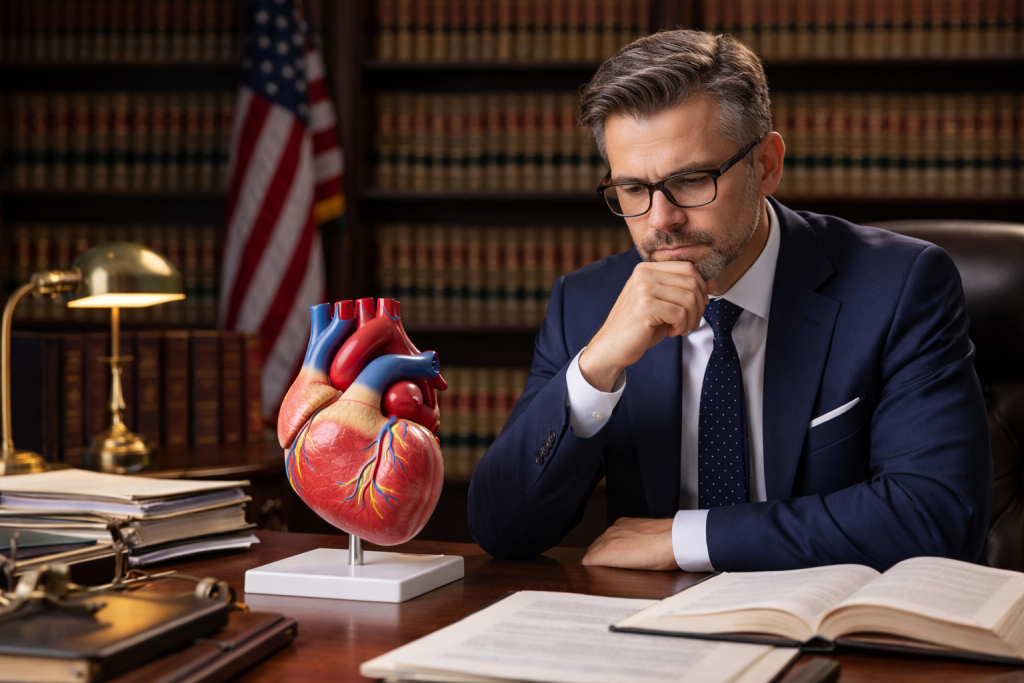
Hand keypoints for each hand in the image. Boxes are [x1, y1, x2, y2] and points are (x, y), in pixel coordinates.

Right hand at [579, 262, 713, 391]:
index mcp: (646, 269)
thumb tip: (713, 284)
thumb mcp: (664, 305)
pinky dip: (682, 326)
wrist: (611, 348)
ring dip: (692, 318)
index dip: (700, 288)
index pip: (688, 268)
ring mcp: (643, 288)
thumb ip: (684, 292)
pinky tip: (670, 333)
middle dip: (699, 306)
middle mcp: (643, 274)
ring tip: (681, 329)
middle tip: (690, 322)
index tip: (696, 307)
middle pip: (691, 282)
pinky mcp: (645, 306)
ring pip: (689, 298)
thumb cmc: (638, 328)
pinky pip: (680, 313)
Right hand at [581, 517, 677, 570]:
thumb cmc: (661, 559)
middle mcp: (609, 536)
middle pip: (591, 550)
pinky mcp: (625, 521)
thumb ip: (614, 573)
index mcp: (608, 551)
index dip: (591, 570)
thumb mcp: (635, 575)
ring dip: (604, 549)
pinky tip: (627, 546)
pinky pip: (611, 531)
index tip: (597, 575)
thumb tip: (607, 575)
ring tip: (618, 559)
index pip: (586, 561)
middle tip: (608, 570)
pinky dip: (614, 539)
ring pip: (600, 540)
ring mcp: (617, 527)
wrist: (677, 539)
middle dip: (597, 560)